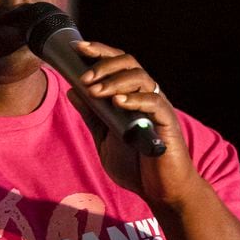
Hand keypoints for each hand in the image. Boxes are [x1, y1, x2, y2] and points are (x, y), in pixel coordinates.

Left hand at [68, 41, 204, 208]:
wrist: (161, 192)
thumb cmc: (136, 165)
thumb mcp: (105, 138)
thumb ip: (92, 115)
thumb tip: (72, 90)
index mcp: (132, 95)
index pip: (117, 63)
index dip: (99, 51)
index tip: (78, 48)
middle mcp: (147, 94)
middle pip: (128, 62)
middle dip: (103, 64)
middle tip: (85, 78)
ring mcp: (158, 107)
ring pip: (140, 77)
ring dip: (114, 80)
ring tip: (95, 90)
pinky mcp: (167, 123)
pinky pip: (154, 102)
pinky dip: (135, 99)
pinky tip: (118, 102)